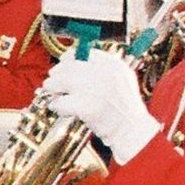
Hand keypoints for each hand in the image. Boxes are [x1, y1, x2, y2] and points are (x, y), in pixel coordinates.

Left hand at [39, 50, 154, 159]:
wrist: (133, 130)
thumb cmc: (124, 108)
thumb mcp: (121, 79)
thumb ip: (101, 68)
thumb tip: (70, 61)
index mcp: (113, 65)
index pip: (83, 53)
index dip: (69, 59)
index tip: (63, 66)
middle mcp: (104, 74)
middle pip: (68, 66)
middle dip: (56, 74)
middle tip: (51, 83)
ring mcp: (96, 90)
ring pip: (61, 81)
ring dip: (53, 89)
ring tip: (55, 96)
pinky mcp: (87, 108)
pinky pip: (61, 102)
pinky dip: (57, 106)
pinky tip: (61, 109)